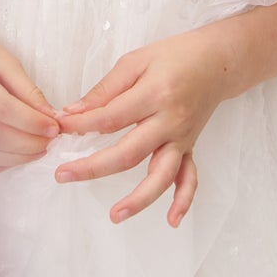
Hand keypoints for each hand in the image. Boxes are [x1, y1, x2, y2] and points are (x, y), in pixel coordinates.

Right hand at [0, 25, 59, 177]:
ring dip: (15, 158)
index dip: (31, 122)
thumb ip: (27, 89)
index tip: (54, 127)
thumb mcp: (4, 58)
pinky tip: (13, 155)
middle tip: (49, 141)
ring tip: (36, 149)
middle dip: (27, 144)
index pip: (1, 108)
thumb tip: (49, 117)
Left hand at [52, 26, 236, 224]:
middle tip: (63, 175)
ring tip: (115, 215)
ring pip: (161, 175)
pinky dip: (183, 200)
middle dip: (92, 167)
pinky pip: (189, 177)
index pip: (110, 117)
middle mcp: (170, 121)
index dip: (81, 125)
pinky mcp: (190, 147)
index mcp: (155, 94)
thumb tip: (74, 112)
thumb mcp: (137, 60)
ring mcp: (182, 138)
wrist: (218, 60)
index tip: (59, 128)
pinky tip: (172, 220)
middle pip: (128, 153)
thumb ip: (106, 88)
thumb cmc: (175, 55)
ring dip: (139, 199)